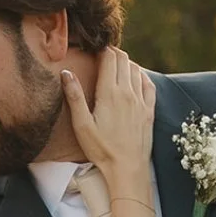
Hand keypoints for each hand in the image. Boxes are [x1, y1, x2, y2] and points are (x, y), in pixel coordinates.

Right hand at [61, 48, 154, 189]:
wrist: (127, 169)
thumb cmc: (101, 149)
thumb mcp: (81, 125)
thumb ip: (74, 97)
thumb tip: (66, 72)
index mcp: (109, 93)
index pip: (109, 58)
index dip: (101, 49)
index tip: (94, 47)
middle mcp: (128, 93)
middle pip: (123, 60)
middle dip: (113, 52)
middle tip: (103, 53)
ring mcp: (141, 101)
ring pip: (136, 70)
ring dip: (126, 63)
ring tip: (115, 65)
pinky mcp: (149, 111)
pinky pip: (149, 84)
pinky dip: (141, 75)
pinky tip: (136, 77)